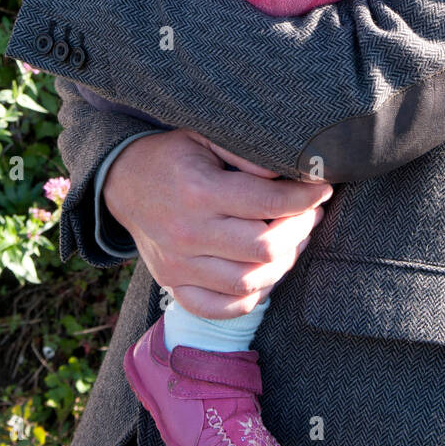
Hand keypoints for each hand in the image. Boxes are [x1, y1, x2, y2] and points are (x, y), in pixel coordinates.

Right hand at [103, 128, 332, 317]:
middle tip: (310, 214)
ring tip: (293, 240)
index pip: (268, 202)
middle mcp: (189, 233)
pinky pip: (221, 308)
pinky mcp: (173, 284)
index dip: (305, 198)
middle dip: (300, 229)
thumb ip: (246, 154)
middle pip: (265, 248)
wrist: (122, 180)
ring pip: (249, 283)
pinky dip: (252, 297)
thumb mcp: (206, 137)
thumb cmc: (172, 156)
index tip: (322, 190)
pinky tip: (265, 273)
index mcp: (199, 191)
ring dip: (283, 263)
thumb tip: (288, 174)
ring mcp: (179, 265)